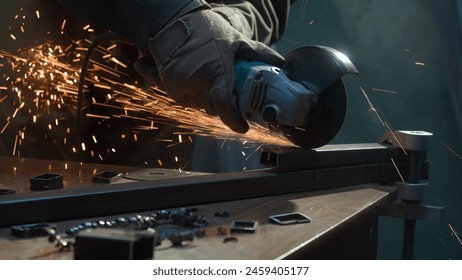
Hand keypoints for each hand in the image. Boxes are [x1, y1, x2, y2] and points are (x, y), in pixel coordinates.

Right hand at [146, 7, 284, 133]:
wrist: (175, 22)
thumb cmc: (207, 30)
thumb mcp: (236, 40)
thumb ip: (260, 53)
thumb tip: (282, 64)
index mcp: (217, 70)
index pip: (225, 104)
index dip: (235, 120)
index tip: (244, 127)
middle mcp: (197, 81)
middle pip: (215, 108)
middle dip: (223, 104)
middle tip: (228, 91)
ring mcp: (181, 86)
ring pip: (201, 105)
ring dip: (208, 99)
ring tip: (210, 78)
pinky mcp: (170, 87)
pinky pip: (187, 101)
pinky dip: (194, 95)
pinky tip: (196, 79)